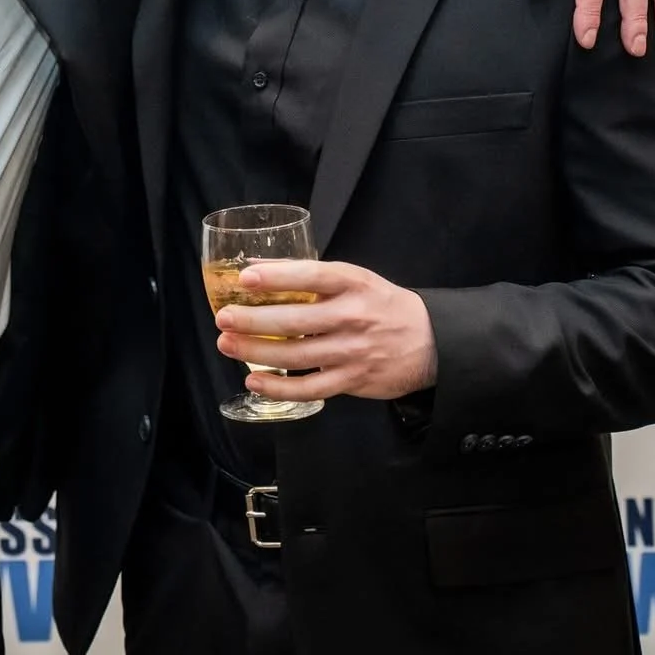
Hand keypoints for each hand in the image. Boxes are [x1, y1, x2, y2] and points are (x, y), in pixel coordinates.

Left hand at [214, 261, 435, 401]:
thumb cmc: (383, 305)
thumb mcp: (354, 279)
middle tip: (223, 318)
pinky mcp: (352, 380)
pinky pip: (309, 388)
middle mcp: (353, 316)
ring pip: (296, 355)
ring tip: (227, 345)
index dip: (277, 276)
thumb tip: (257, 266)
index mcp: (353, 284)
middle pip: (295, 320)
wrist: (430, 341)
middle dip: (253, 320)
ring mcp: (352, 351)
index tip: (245, 277)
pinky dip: (279, 387)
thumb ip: (308, 274)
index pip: (312, 276)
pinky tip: (254, 380)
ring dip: (256, 352)